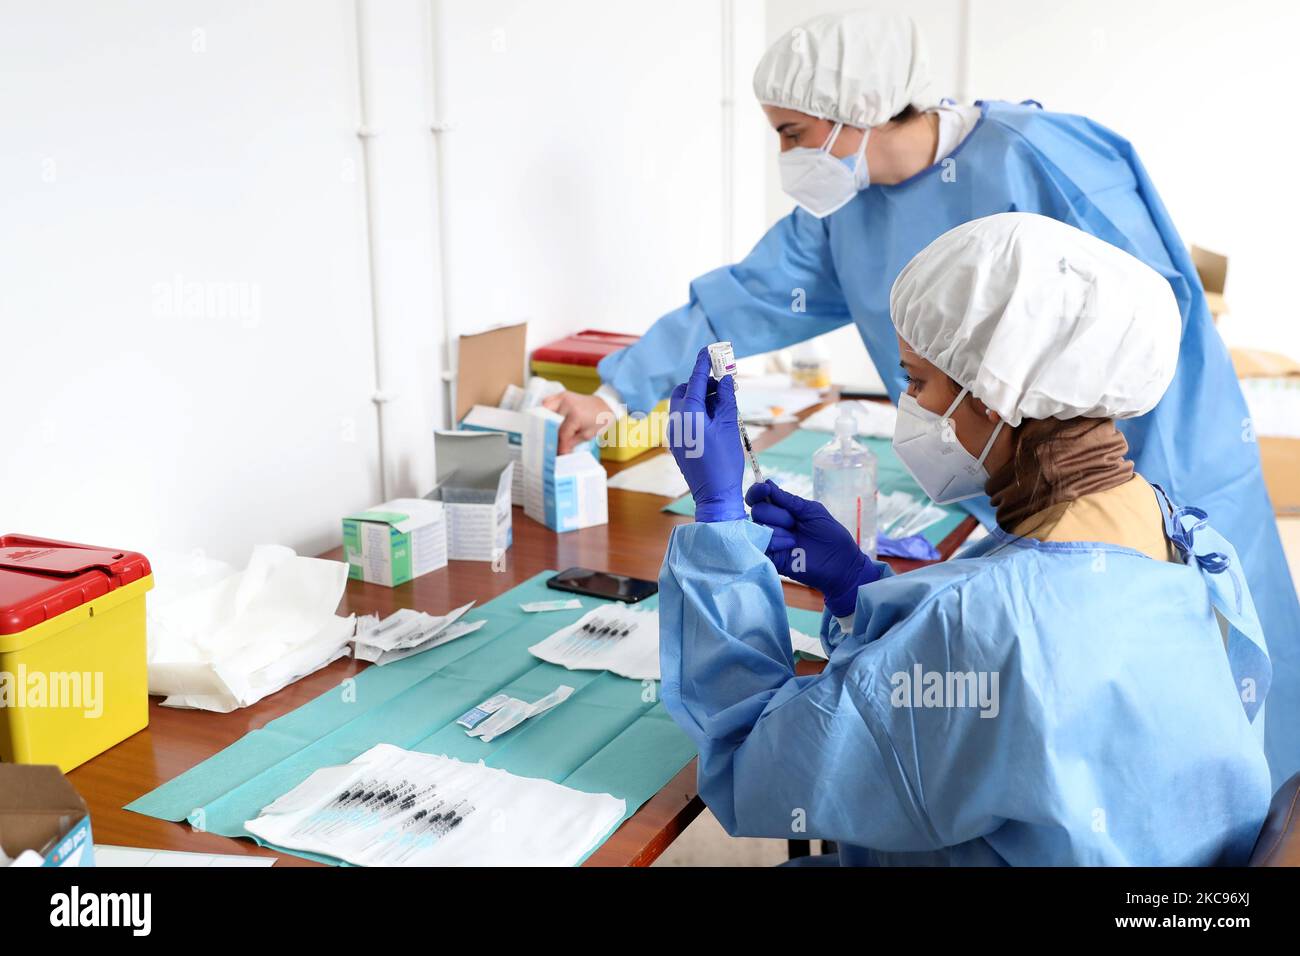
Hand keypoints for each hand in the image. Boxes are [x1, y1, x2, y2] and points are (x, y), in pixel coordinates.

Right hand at [540, 391, 615, 453]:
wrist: (605, 405)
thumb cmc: (599, 420)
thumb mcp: (588, 435)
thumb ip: (571, 443)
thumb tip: (560, 452)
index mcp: (575, 415)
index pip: (562, 434)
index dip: (559, 446)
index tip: (558, 454)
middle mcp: (567, 404)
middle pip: (550, 421)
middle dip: (549, 433)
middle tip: (551, 443)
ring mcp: (563, 397)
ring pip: (544, 409)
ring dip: (545, 420)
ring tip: (548, 430)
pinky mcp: (561, 394)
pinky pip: (547, 401)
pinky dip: (546, 410)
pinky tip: (550, 419)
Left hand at [666, 348, 744, 522]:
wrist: (714, 495)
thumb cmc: (724, 462)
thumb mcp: (729, 426)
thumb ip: (726, 399)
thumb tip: (724, 379)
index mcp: (688, 414)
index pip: (695, 381)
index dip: (704, 364)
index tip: (710, 349)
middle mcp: (676, 421)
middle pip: (685, 391)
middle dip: (702, 383)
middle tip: (724, 385)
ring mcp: (675, 433)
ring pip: (684, 404)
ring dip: (701, 398)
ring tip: (724, 403)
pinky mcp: (678, 442)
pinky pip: (685, 418)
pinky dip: (698, 411)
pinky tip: (716, 418)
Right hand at [745, 480, 882, 615]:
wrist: (840, 565)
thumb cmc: (831, 536)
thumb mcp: (812, 511)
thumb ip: (789, 500)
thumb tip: (767, 483)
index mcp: (782, 510)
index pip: (758, 498)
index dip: (757, 492)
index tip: (765, 489)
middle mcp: (772, 524)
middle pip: (758, 510)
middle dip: (778, 514)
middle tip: (795, 524)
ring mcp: (770, 541)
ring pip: (758, 526)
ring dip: (779, 530)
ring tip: (795, 540)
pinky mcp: (770, 558)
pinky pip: (761, 545)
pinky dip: (775, 543)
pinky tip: (789, 547)